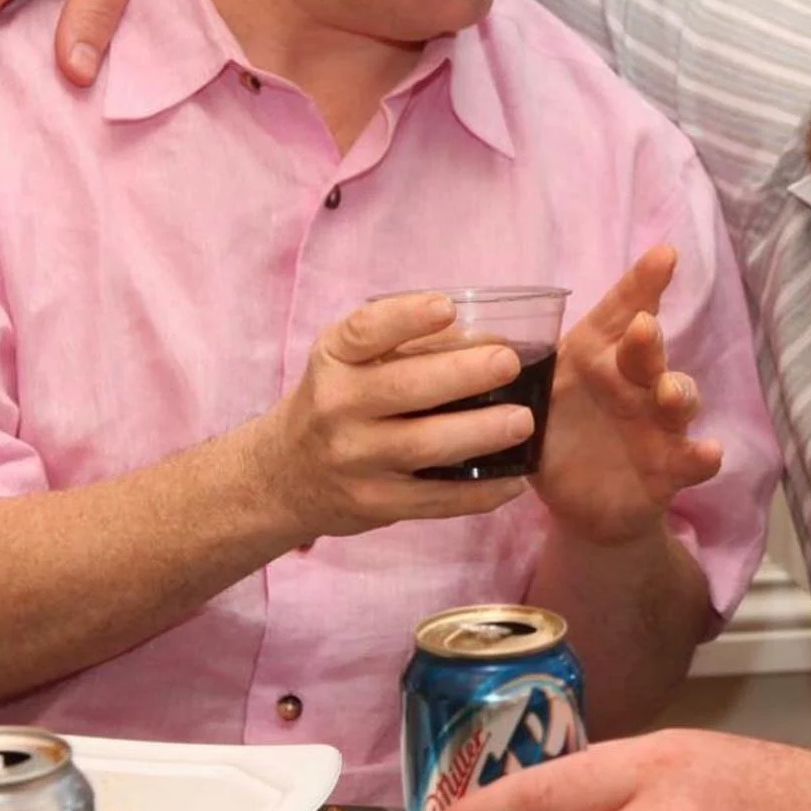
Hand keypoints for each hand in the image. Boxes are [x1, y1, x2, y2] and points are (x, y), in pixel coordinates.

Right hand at [257, 291, 538, 537]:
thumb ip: (406, 347)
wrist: (287, 475)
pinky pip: (434, 500)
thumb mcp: (350, 363)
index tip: (447, 307)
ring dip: (479, 433)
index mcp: (334, 360)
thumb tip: (492, 339)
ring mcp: (354, 460)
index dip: (406, 317)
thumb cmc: (338, 402)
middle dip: (462, 374)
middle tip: (509, 362)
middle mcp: (337, 407)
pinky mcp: (375, 503)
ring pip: (421, 446)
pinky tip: (515, 479)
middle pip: (403, 389)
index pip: (364, 332)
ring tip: (524, 420)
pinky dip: (479, 491)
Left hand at [534, 247, 721, 545]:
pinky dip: (702, 456)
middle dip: (648, 339)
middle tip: (641, 328)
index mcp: (595, 358)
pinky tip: (708, 452)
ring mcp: (656, 424)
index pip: (619, 313)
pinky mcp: (670, 466)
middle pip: (647, 352)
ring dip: (678, 391)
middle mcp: (633, 382)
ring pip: (678, 398)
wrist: (580, 505)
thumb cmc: (556, 437)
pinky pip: (692, 458)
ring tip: (668, 392)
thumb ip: (509, 375)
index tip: (664, 254)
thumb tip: (451, 343)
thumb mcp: (529, 404)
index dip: (642, 283)